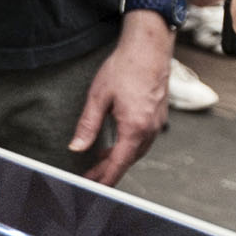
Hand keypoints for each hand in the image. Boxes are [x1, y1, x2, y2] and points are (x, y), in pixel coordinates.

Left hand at [70, 13, 172, 183]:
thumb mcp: (98, 97)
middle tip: (90, 179)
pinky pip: (143, 139)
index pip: (119, 163)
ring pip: (137, 151)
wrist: (149, 48)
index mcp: (135, 127)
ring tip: (99, 164)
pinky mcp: (158, 116)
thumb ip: (88, 125)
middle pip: (128, 160)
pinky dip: (128, 147)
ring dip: (119, 159)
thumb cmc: (125, 67)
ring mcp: (157, 123)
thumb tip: (77, 147)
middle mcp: (149, 129)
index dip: (105, 178)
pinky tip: (116, 145)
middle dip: (109, 171)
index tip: (93, 187)